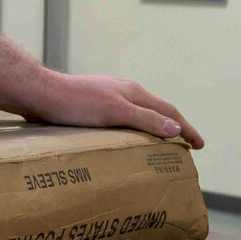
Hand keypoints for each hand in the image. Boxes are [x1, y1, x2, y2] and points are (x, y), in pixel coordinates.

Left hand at [21, 73, 202, 147]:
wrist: (40, 95)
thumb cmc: (76, 103)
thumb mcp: (115, 112)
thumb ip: (145, 120)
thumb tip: (176, 128)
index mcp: (133, 93)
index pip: (168, 112)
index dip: (186, 128)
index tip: (200, 145)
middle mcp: (123, 93)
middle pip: (155, 111)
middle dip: (173, 128)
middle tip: (185, 146)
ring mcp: (107, 98)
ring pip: (137, 115)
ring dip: (152, 129)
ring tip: (158, 146)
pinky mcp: (90, 107)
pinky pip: (120, 120)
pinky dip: (132, 131)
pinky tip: (123, 142)